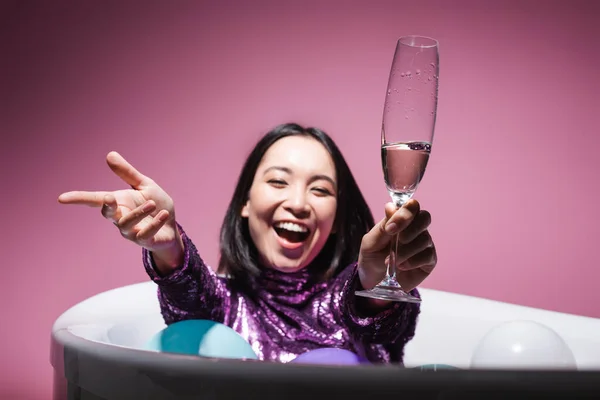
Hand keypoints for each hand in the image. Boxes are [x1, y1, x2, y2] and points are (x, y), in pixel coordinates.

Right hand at [57, 151, 183, 270]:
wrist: (172, 227)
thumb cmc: (156, 205)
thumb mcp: (144, 185)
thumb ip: (127, 173)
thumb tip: (109, 154)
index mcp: (118, 202)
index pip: (94, 199)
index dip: (78, 198)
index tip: (61, 198)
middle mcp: (120, 217)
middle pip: (107, 213)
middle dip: (107, 206)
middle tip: (110, 197)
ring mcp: (130, 231)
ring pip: (126, 223)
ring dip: (139, 213)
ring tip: (152, 203)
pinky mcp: (144, 240)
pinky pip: (145, 233)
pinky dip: (155, 223)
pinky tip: (164, 214)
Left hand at [357, 199, 436, 293]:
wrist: (373, 280)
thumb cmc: (372, 257)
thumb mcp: (370, 241)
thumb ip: (383, 226)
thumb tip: (392, 207)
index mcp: (400, 219)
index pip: (411, 206)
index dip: (404, 215)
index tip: (390, 229)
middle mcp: (415, 228)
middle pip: (425, 217)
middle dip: (409, 230)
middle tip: (396, 242)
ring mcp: (424, 244)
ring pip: (424, 239)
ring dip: (405, 251)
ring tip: (390, 261)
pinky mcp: (429, 260)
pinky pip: (427, 255)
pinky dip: (412, 261)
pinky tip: (401, 267)